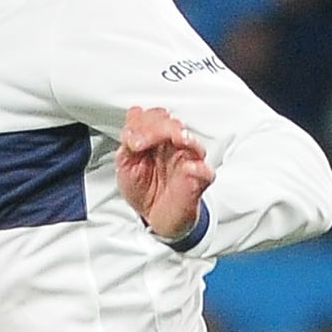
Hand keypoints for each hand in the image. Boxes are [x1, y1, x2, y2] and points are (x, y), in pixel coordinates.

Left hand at [116, 105, 214, 241]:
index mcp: (157, 140)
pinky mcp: (199, 180)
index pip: (154, 118)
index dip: (142, 122)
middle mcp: (174, 147)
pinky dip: (198, 168)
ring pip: (192, 141)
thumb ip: (129, 140)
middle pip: (172, 124)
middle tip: (138, 143)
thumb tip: (134, 113)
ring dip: (180, 136)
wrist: (155, 217)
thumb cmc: (144, 190)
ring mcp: (188, 161)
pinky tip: (188, 168)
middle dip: (155, 128)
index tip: (130, 138)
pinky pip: (205, 171)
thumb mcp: (126, 164)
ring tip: (171, 139)